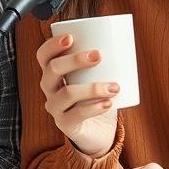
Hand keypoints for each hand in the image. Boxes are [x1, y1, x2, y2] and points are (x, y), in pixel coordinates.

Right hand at [36, 33, 120, 156]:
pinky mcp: (66, 125)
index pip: (43, 56)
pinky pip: (77, 114)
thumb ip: (102, 61)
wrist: (98, 131)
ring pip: (66, 94)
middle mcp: (50, 89)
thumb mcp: (96, 76)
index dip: (52, 45)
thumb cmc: (96, 98)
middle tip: (98, 56)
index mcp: (53, 73)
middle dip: (75, 60)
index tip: (71, 37)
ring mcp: (56, 108)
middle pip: (52, 70)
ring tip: (114, 87)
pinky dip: (94, 108)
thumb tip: (124, 40)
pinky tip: (108, 103)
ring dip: (92, 88)